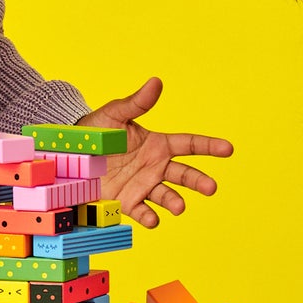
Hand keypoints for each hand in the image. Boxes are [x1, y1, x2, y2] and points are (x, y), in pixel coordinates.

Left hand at [78, 77, 232, 227]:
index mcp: (158, 145)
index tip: (228, 149)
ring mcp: (143, 185)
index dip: (209, 146)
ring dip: (175, 202)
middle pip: (184, 175)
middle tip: (211, 188)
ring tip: (180, 207)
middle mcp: (155, 167)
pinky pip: (141, 211)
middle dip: (198, 181)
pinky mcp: (127, 201)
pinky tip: (153, 220)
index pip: (189, 145)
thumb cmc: (97, 130)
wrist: (73, 152)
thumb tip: (156, 82)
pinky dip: (148, 217)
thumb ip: (137, 103)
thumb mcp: (115, 114)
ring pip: (166, 195)